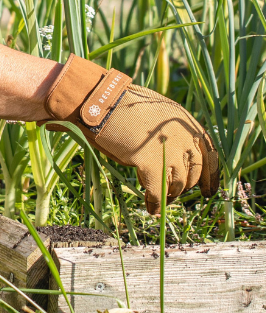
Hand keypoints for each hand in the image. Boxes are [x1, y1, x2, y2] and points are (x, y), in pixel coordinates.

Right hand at [44, 55, 218, 214]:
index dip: (211, 176)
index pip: (210, 155)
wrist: (101, 103)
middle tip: (176, 195)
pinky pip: (157, 191)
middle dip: (186, 187)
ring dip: (170, 196)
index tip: (208, 191)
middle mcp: (184, 137)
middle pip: (194, 172)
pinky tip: (150, 208)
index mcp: (187, 123)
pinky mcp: (150, 163)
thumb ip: (171, 131)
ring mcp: (169, 151)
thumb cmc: (121, 104)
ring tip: (162, 202)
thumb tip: (173, 152)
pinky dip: (155, 202)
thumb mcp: (157, 112)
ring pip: (177, 184)